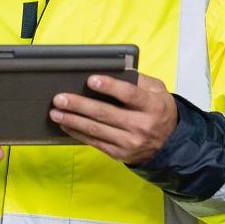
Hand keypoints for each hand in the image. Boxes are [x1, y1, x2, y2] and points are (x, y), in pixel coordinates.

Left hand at [49, 73, 177, 164]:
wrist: (168, 145)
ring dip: (73, 120)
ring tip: (56, 112)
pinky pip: (95, 142)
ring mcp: (129, 142)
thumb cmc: (159, 111)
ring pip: (96, 130)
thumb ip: (139, 79)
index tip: (90, 80)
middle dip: (79, 105)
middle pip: (105, 113)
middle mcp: (141, 125)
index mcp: (152, 106)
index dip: (109, 87)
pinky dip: (78, 133)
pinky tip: (66, 125)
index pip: (128, 94)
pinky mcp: (119, 153)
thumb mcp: (158, 91)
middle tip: (60, 98)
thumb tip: (115, 70)